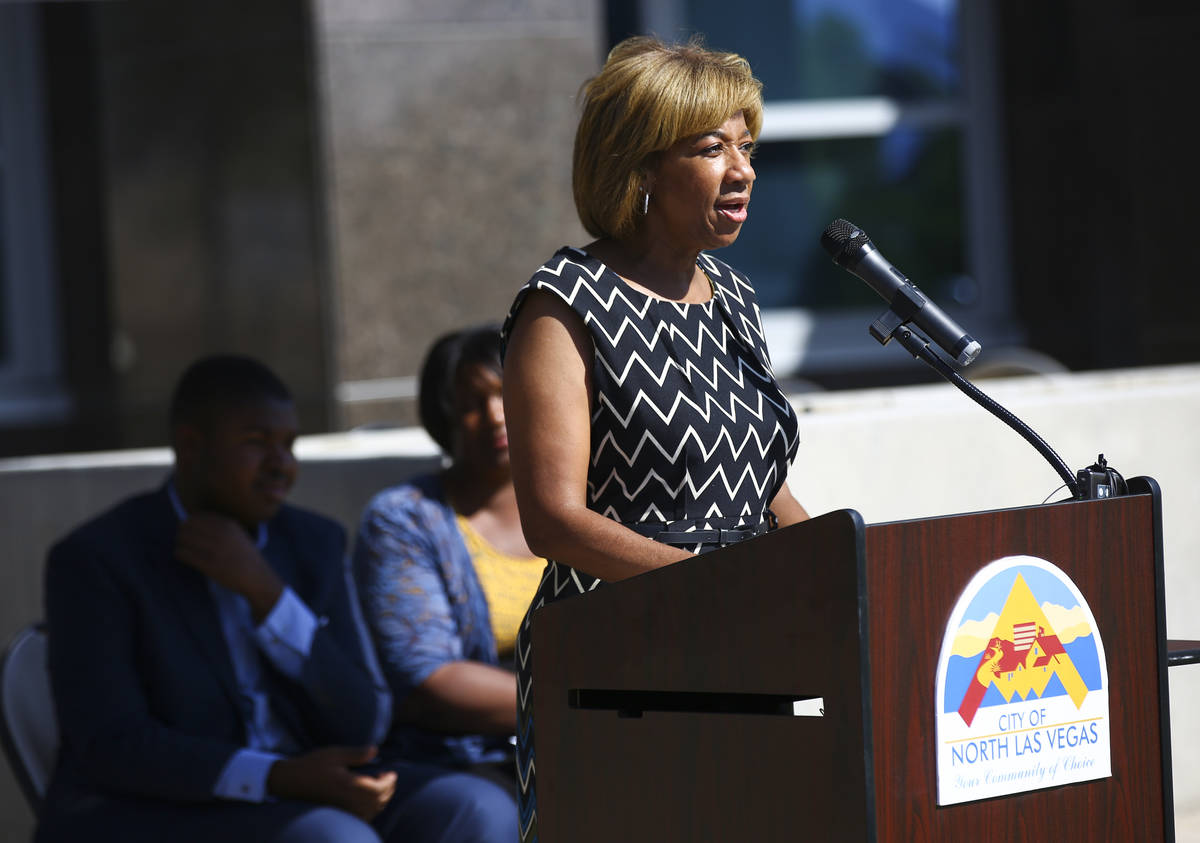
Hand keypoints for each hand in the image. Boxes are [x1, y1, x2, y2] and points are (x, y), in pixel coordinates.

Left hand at [176, 513, 283, 620]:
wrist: (257, 577)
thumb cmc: (245, 556)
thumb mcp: (238, 534)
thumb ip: (220, 526)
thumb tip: (191, 521)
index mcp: (228, 524)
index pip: (197, 517)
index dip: (189, 523)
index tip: (188, 530)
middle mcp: (221, 534)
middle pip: (188, 526)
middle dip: (182, 532)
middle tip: (181, 540)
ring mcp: (216, 550)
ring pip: (184, 539)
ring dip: (179, 543)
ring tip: (182, 548)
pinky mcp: (209, 565)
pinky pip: (185, 555)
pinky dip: (180, 554)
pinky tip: (182, 556)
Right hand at [267, 746, 397, 820]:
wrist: (290, 782)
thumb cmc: (312, 765)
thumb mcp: (335, 754)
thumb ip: (357, 754)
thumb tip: (376, 750)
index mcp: (349, 785)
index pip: (379, 789)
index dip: (389, 781)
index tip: (392, 772)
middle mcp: (348, 801)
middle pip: (378, 801)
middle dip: (388, 789)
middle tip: (390, 778)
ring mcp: (343, 810)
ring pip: (371, 811)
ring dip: (381, 800)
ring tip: (381, 787)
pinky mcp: (339, 814)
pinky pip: (361, 817)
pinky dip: (371, 809)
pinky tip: (369, 800)